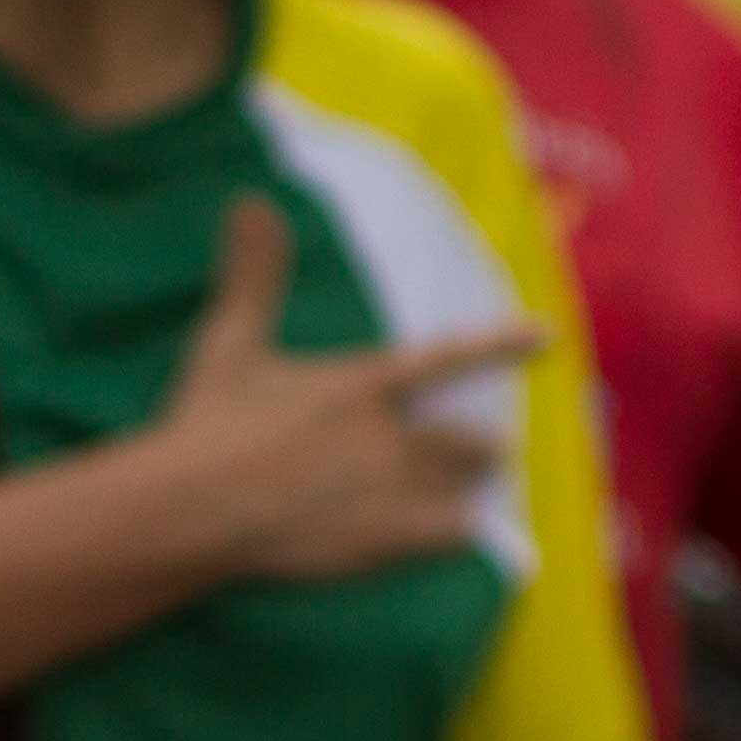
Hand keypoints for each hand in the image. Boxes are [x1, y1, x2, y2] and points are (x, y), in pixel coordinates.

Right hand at [148, 196, 538, 582]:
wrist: (193, 510)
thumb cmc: (206, 424)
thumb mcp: (229, 342)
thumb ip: (255, 275)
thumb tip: (252, 197)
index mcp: (361, 385)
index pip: (449, 358)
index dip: (501, 344)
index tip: (547, 336)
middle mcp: (389, 437)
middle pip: (468, 443)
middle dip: (478, 449)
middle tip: (486, 451)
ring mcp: (391, 494)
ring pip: (464, 491)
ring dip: (468, 490)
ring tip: (468, 496)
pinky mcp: (384, 544)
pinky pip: (452, 538)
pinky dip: (456, 535)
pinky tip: (453, 539)